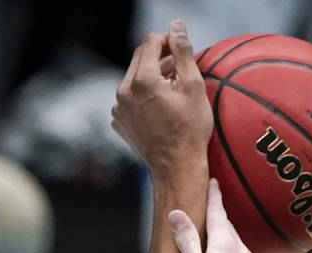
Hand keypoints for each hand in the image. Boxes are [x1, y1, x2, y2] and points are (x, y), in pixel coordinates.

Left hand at [112, 20, 211, 178]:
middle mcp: (124, 91)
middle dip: (160, 58)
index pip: (150, 42)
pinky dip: (143, 97)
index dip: (168, 41)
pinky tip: (160, 109)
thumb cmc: (190, 130)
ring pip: (134, 79)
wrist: (176, 167)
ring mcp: (118, 108)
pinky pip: (129, 99)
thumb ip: (182, 52)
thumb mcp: (193, 86)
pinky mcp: (119, 121)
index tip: (181, 51)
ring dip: (152, 78)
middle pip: (140, 58)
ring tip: (172, 92)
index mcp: (142, 80)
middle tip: (179, 70)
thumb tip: (176, 26)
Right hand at [169, 179, 274, 252]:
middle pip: (230, 230)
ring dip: (231, 243)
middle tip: (215, 210)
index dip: (214, 196)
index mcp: (225, 245)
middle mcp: (243, 252)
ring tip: (222, 243)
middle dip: (221, 219)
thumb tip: (176, 214)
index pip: (218, 213)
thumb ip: (187, 241)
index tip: (214, 181)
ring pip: (241, 249)